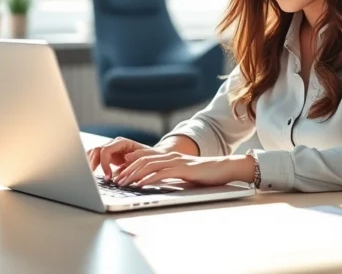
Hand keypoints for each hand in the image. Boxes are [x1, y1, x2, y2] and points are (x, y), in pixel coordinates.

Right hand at [86, 137, 167, 179]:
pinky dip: (92, 166)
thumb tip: (126, 158)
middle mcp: (114, 144)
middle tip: (91, 178)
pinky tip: (93, 177)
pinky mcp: (109, 157)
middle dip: (92, 163)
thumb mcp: (146, 158)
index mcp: (122, 142)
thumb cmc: (151, 157)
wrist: (153, 156)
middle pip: (96, 150)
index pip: (106, 150)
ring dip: (89, 164)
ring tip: (89, 178)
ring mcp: (111, 150)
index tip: (108, 177)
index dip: (104, 164)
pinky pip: (96, 159)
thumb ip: (136, 157)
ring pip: (93, 153)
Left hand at [113, 153, 254, 187]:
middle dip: (127, 170)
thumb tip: (156, 182)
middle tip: (116, 179)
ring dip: (134, 174)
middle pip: (142, 160)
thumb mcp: (184, 173)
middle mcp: (171, 156)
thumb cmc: (206, 174)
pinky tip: (140, 184)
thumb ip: (171, 174)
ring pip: (149, 165)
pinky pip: (162, 173)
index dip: (130, 163)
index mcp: (170, 157)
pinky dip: (148, 178)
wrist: (225, 168)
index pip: (145, 157)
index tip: (118, 172)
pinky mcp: (183, 170)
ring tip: (123, 182)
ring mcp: (177, 162)